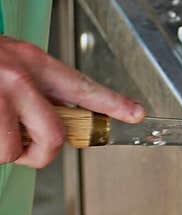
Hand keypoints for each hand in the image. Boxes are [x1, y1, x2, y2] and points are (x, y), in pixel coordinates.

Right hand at [0, 36, 143, 167]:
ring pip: (14, 149)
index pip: (82, 86)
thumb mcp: (8, 61)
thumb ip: (36, 87)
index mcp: (30, 61)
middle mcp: (19, 77)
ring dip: (5, 150)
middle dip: (41, 153)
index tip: (136, 113)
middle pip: (54, 135)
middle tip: (27, 151)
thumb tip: (57, 116)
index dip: (113, 103)